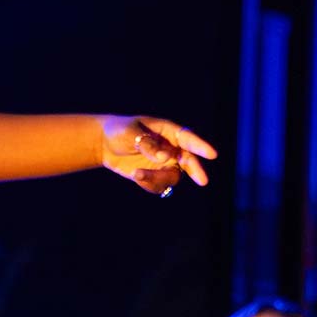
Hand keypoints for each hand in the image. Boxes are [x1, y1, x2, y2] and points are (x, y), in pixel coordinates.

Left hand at [99, 116, 215, 194]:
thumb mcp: (130, 132)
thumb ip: (147, 143)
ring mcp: (164, 164)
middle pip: (188, 160)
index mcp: (168, 131)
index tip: (212, 154)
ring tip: (138, 175)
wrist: (104, 144)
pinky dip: (150, 184)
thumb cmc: (119, 131)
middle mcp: (171, 148)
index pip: (187, 139)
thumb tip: (165, 157)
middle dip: (195, 170)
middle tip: (202, 181)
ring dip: (158, 179)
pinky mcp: (154, 176)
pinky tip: (136, 176)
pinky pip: (159, 186)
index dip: (200, 146)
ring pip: (172, 177)